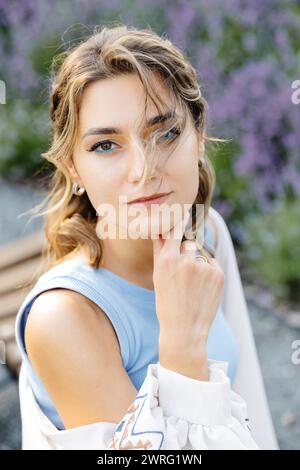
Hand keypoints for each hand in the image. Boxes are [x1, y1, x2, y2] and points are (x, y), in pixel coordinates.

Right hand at [152, 217, 224, 378]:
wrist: (184, 330)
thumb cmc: (167, 303)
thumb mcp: (158, 276)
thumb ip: (160, 250)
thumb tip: (160, 229)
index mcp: (168, 260)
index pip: (173, 230)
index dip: (177, 223)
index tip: (179, 214)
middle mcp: (186, 260)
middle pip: (188, 245)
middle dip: (186, 254)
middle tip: (184, 276)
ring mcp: (204, 267)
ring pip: (201, 255)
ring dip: (198, 264)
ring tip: (193, 287)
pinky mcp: (218, 274)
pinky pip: (212, 264)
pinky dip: (209, 273)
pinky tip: (202, 289)